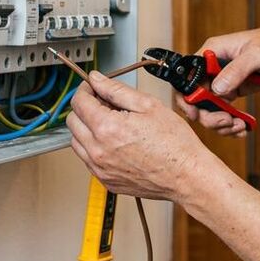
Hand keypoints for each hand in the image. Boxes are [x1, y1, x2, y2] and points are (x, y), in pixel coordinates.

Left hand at [67, 71, 213, 200]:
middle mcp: (98, 150)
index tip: (94, 88)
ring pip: (77, 142)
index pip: (79, 102)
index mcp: (107, 128)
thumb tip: (96, 79)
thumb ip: (116, 90)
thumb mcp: (148, 105)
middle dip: (85, 108)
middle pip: (73, 121)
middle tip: (105, 105)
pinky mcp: (106, 181)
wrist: (187, 176)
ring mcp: (100, 169)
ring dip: (87, 129)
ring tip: (112, 125)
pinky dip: (94, 148)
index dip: (85, 90)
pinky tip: (115, 143)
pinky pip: (88, 160)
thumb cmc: (174, 143)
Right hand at [177, 25, 259, 134]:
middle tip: (226, 122)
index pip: (186, 75)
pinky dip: (230, 124)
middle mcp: (211, 68)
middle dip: (208, 115)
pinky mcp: (230, 92)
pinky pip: (222, 112)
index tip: (194, 113)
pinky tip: (243, 128)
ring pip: (208, 109)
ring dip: (221, 123)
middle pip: (195, 98)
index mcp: (211, 51)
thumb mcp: (257, 54)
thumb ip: (237, 70)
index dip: (185, 96)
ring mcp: (220, 81)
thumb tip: (217, 88)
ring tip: (240, 126)